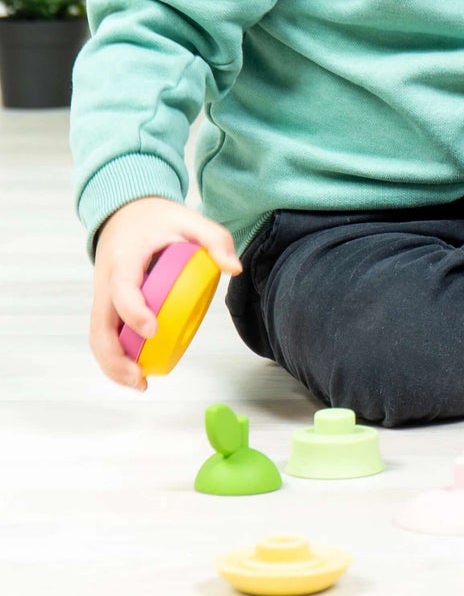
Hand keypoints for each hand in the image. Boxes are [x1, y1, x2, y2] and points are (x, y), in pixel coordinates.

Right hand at [89, 196, 242, 390]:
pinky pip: (104, 334)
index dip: (134, 311)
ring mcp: (102, 294)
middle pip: (100, 324)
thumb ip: (215, 239)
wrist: (126, 213)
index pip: (122, 289)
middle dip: (116, 355)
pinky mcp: (105, 304)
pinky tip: (136, 370)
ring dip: (112, 364)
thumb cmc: (158, 219)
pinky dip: (114, 356)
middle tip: (141, 375)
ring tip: (139, 382)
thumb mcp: (190, 219)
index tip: (153, 330)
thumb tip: (234, 269)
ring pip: (97, 336)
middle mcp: (105, 280)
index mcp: (124, 258)